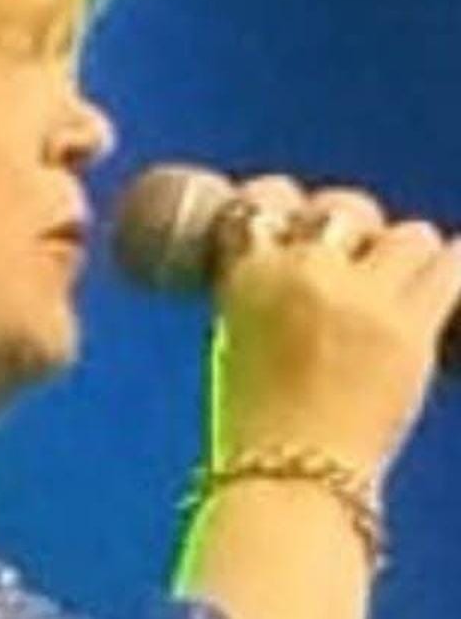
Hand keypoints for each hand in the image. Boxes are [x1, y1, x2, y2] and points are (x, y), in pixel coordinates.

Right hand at [208, 175, 460, 489]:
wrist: (290, 474)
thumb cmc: (253, 416)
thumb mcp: (232, 333)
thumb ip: (262, 287)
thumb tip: (299, 260)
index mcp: (247, 272)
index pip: (268, 197)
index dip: (289, 202)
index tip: (301, 220)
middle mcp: (303, 271)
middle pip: (345, 208)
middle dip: (354, 230)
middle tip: (357, 261)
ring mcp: (359, 296)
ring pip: (406, 234)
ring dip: (405, 255)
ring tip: (400, 285)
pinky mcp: (408, 326)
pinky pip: (451, 266)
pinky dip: (453, 268)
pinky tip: (449, 278)